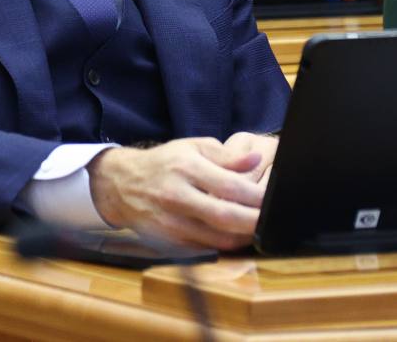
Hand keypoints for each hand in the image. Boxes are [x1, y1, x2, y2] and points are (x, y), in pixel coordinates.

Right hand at [87, 136, 272, 250]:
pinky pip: (206, 248)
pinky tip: (235, 235)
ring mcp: (171, 222)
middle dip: (255, 221)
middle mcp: (177, 196)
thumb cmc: (164, 163)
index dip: (257, 196)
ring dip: (243, 236)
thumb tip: (256, 159)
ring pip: (218, 239)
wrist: (122, 184)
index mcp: (186, 168)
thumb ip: (226, 156)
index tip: (275, 197)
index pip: (230, 186)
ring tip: (257, 227)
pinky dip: (224, 244)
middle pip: (226, 217)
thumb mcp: (192, 148)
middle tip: (273, 219)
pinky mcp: (168, 241)